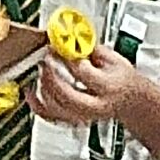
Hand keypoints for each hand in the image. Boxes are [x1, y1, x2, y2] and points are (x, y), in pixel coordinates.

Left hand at [29, 46, 152, 128]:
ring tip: (40, 71)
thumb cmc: (122, 79)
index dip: (66, 57)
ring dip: (43, 88)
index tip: (57, 45)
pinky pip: (50, 116)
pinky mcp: (73, 120)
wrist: (129, 101)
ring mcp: (83, 116)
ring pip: (57, 108)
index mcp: (108, 86)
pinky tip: (30, 93)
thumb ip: (91, 50)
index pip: (82, 71)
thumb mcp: (114, 58)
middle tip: (45, 59)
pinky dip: (36, 104)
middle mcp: (95, 105)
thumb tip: (72, 39)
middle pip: (67, 94)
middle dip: (51, 75)